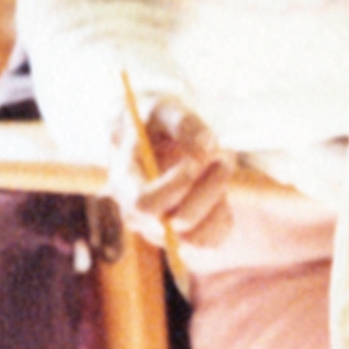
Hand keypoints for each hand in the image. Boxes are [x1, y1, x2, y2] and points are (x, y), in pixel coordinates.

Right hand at [121, 99, 236, 249]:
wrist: (157, 137)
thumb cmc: (156, 120)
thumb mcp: (165, 108)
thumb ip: (184, 122)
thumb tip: (207, 146)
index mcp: (124, 183)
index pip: (145, 204)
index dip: (175, 187)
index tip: (195, 162)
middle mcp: (137, 215)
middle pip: (178, 223)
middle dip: (208, 190)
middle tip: (224, 154)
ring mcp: (159, 231)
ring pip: (199, 237)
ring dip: (219, 199)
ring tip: (222, 164)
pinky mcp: (182, 238)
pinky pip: (212, 240)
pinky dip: (224, 213)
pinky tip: (217, 186)